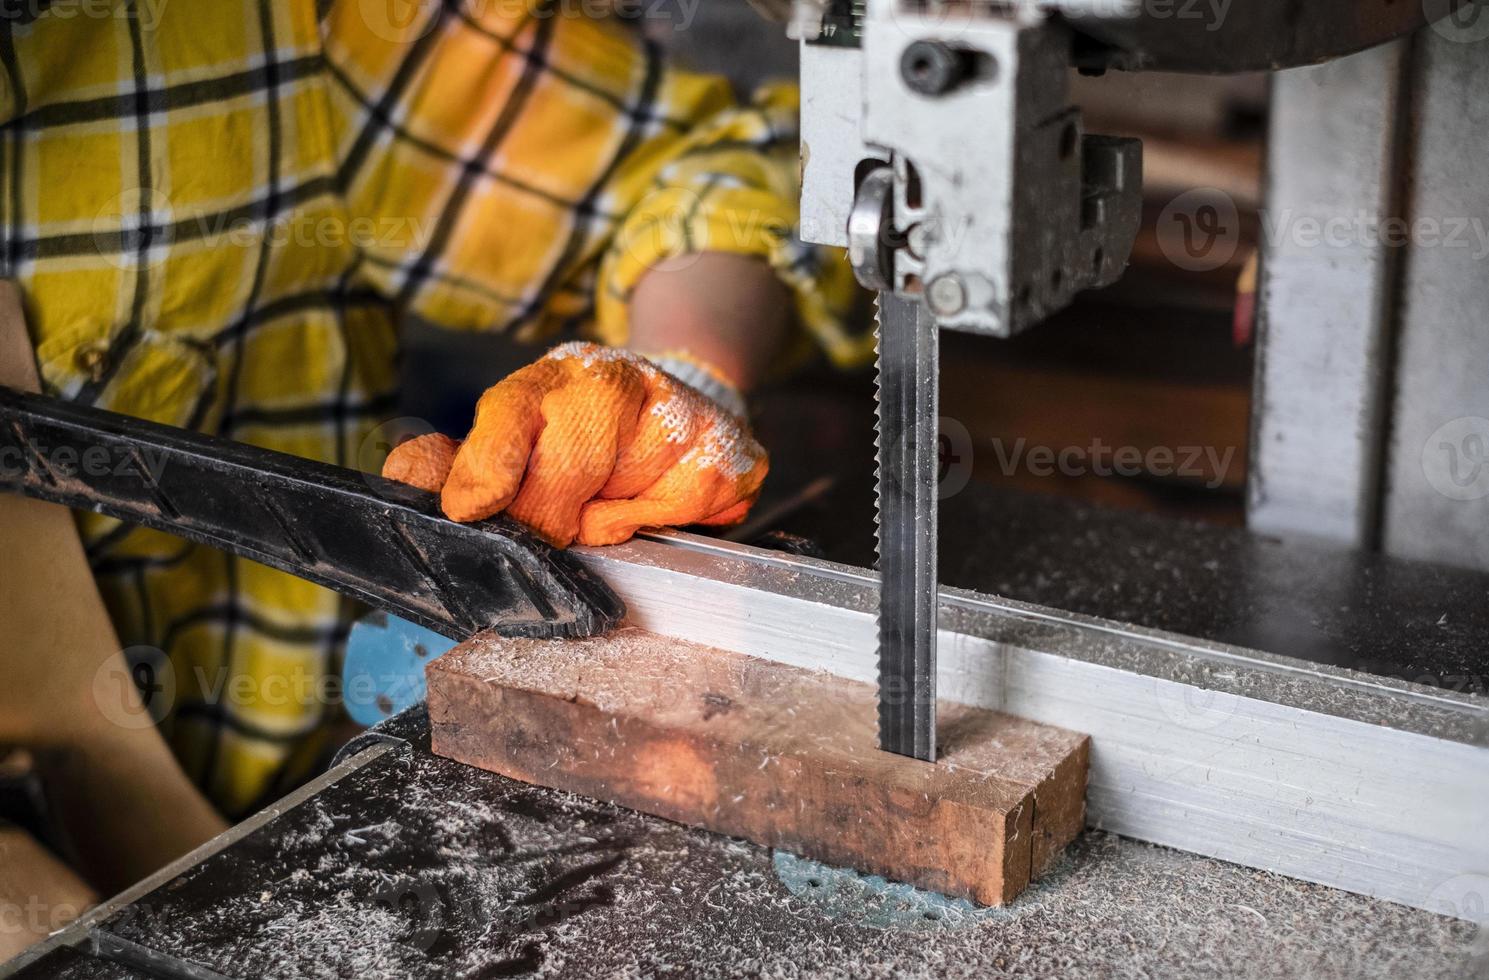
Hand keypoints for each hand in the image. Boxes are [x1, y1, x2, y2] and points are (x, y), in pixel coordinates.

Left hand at [384, 343, 767, 547]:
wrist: (683, 401)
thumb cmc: (589, 433)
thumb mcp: (520, 434)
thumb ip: (463, 460)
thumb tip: (404, 473)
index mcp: (550, 380)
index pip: (512, 411)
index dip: (490, 461)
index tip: (471, 508)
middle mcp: (613, 380)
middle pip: (569, 468)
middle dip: (551, 517)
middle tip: (554, 527)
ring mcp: (676, 408)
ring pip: (629, 498)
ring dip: (611, 521)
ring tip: (611, 500)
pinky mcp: (727, 445)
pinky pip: (685, 507)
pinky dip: (665, 518)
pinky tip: (658, 495)